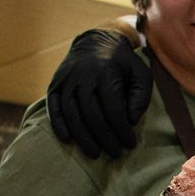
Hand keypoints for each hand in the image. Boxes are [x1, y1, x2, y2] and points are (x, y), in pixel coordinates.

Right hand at [47, 29, 152, 157]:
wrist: (95, 41)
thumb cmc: (122, 63)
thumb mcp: (140, 73)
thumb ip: (141, 96)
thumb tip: (131, 120)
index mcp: (106, 73)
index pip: (113, 108)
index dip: (121, 129)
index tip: (130, 143)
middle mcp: (83, 76)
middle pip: (91, 113)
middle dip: (104, 137)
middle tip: (115, 153)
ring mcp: (66, 81)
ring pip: (71, 113)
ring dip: (82, 136)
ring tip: (94, 154)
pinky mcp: (55, 85)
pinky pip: (53, 107)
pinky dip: (58, 124)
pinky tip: (68, 139)